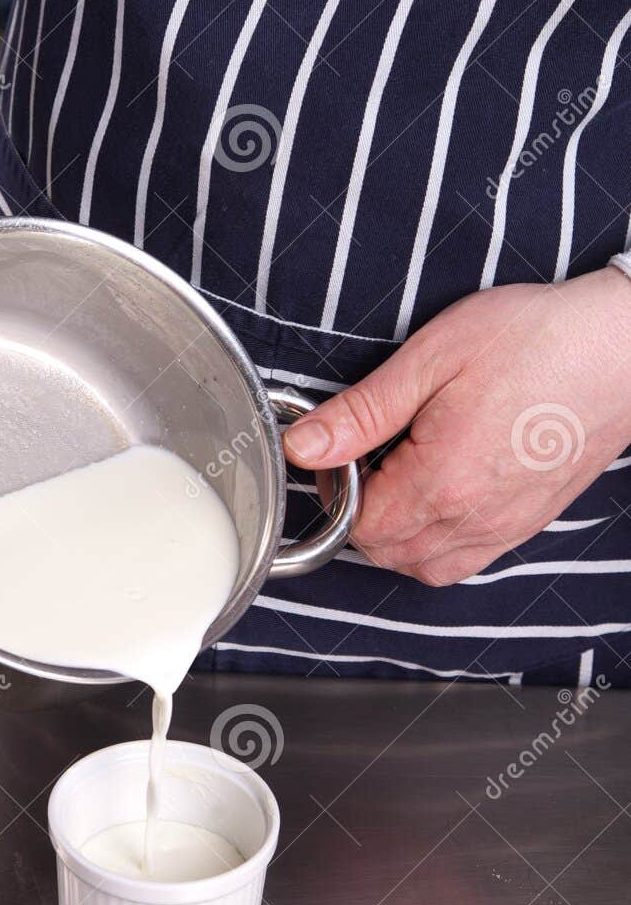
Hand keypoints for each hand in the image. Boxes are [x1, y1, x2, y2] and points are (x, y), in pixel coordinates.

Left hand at [282, 269, 630, 585]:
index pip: (358, 526)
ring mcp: (507, 527)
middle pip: (386, 554)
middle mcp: (476, 519)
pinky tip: (442, 487)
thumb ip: (361, 412)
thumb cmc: (536, 339)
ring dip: (398, 531)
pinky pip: (466, 559)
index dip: (338, 489)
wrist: (621, 345)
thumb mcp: (431, 358)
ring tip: (405, 467)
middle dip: (362, 512)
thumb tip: (304, 446)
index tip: (346, 448)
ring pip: (425, 565)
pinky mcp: (529, 522)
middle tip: (373, 451)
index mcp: (444, 480)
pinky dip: (438, 540)